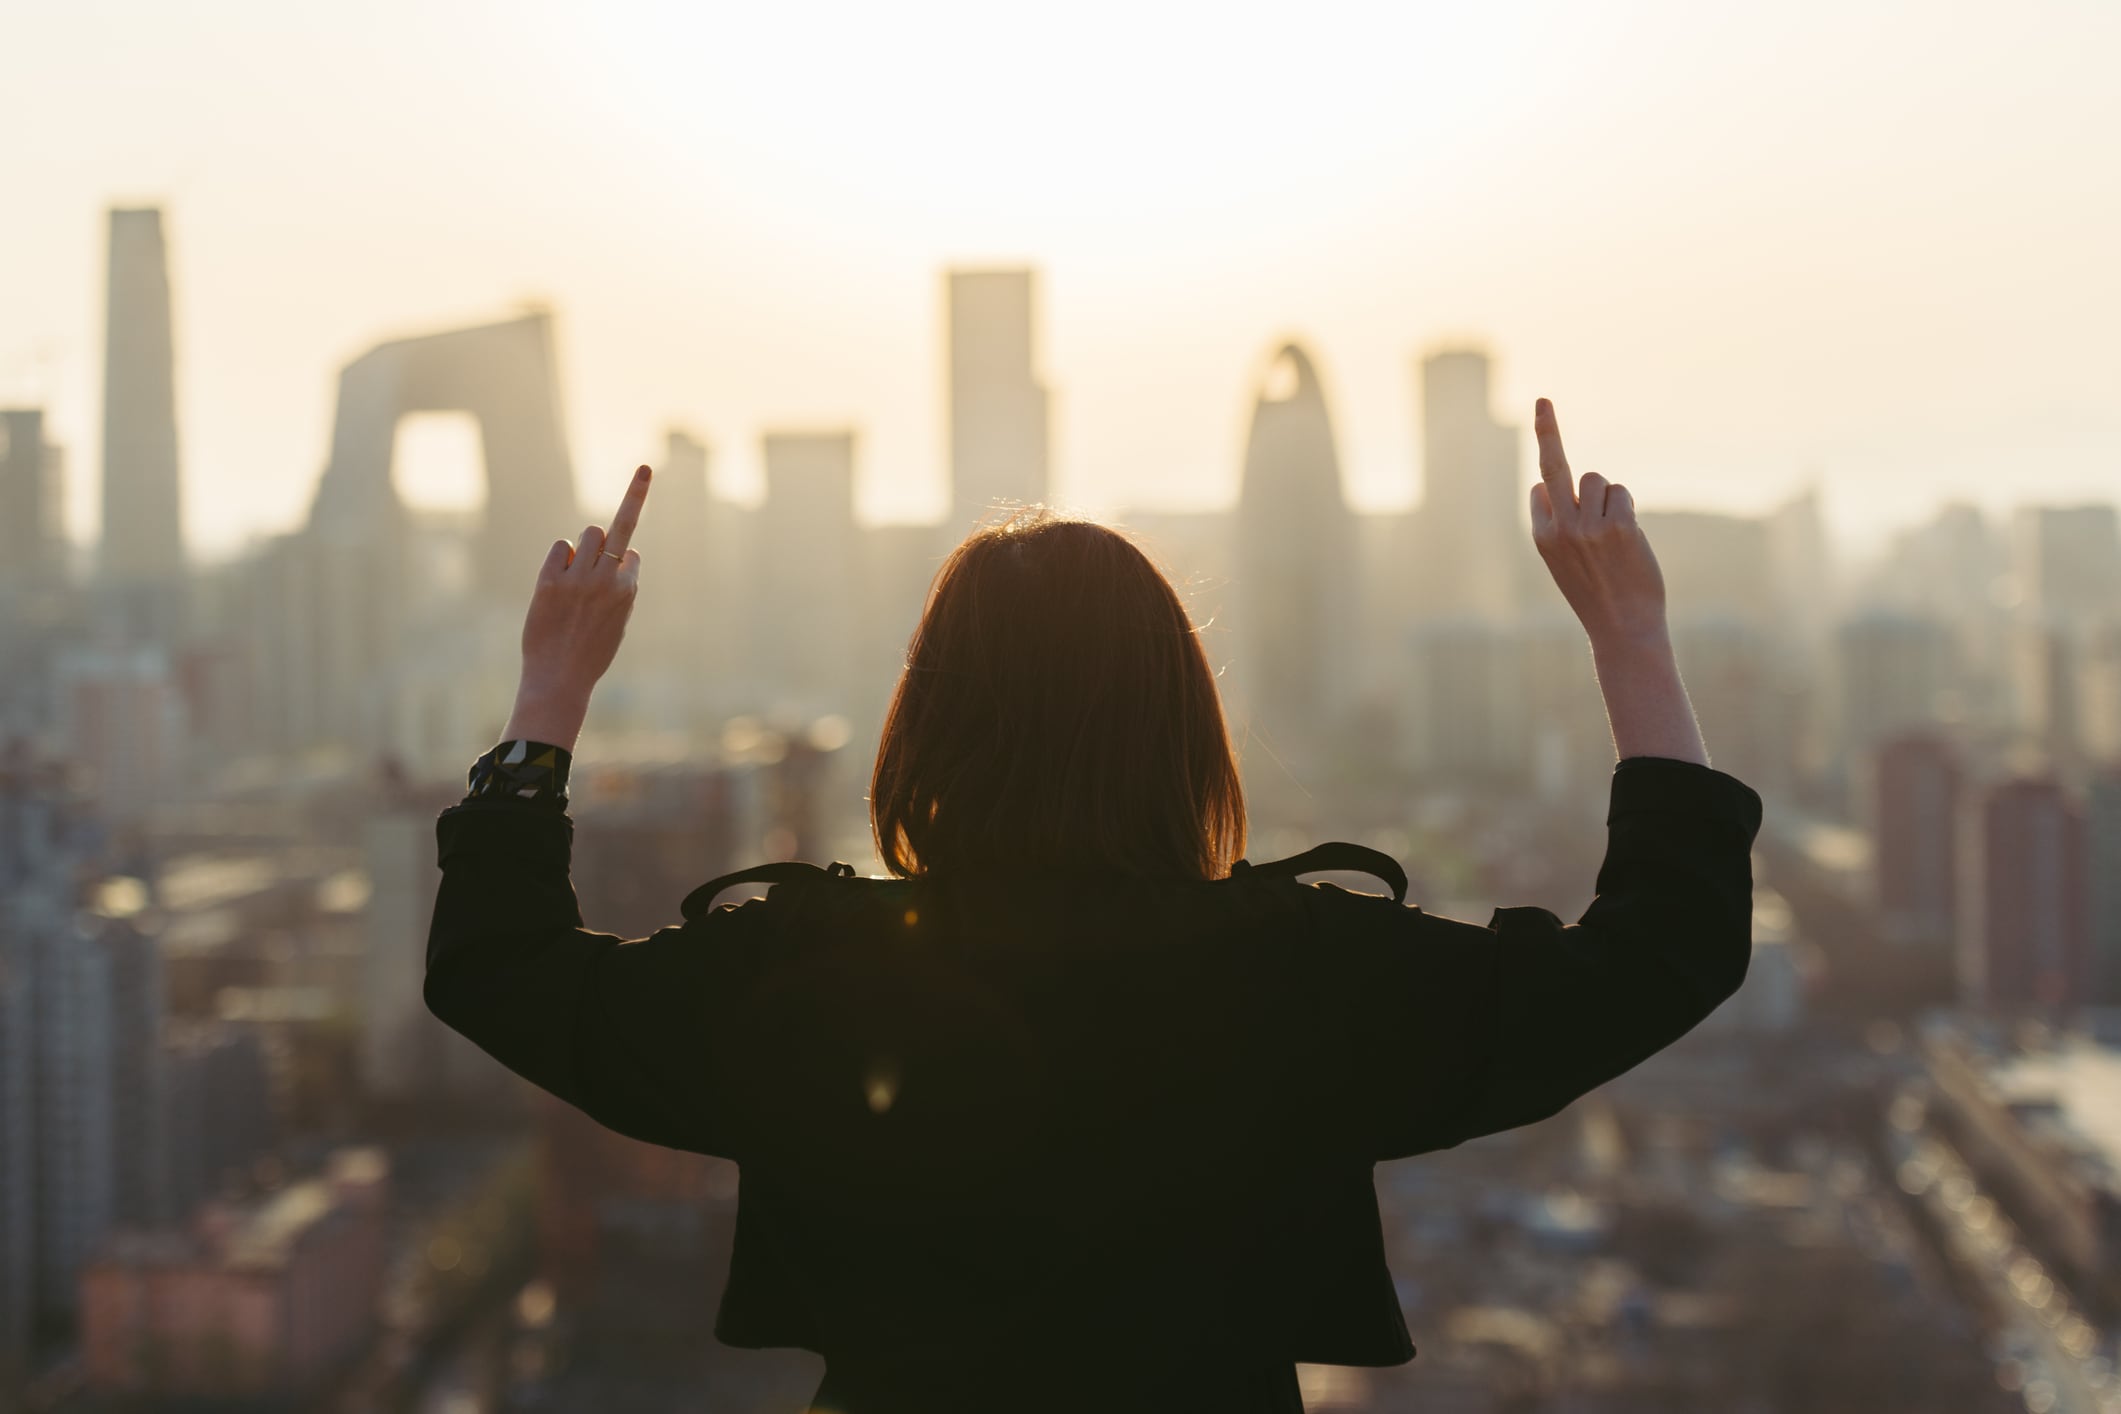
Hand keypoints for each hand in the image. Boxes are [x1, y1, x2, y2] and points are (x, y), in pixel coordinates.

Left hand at [501, 465, 651, 747]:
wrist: (560, 679)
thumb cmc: (590, 655)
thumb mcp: (617, 624)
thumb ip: (619, 593)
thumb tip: (616, 558)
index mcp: (626, 592)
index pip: (631, 555)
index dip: (623, 559)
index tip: (615, 567)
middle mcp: (606, 580)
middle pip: (618, 530)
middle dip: (623, 515)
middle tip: (632, 490)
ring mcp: (578, 579)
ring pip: (590, 534)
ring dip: (585, 544)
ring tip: (576, 568)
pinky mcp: (550, 581)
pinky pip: (560, 547)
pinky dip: (561, 555)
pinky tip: (559, 575)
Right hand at [1529, 399, 1707, 764]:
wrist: (1622, 630)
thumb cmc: (1597, 595)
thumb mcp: (1564, 563)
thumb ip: (1558, 525)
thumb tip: (1551, 482)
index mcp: (1540, 536)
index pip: (1542, 488)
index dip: (1558, 493)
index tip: (1550, 479)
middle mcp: (1559, 526)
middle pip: (1553, 465)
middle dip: (1546, 430)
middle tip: (1541, 401)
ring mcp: (1587, 525)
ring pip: (1599, 480)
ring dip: (1611, 499)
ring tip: (1616, 538)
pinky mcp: (1617, 524)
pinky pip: (1623, 494)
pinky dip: (1628, 510)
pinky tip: (1629, 540)